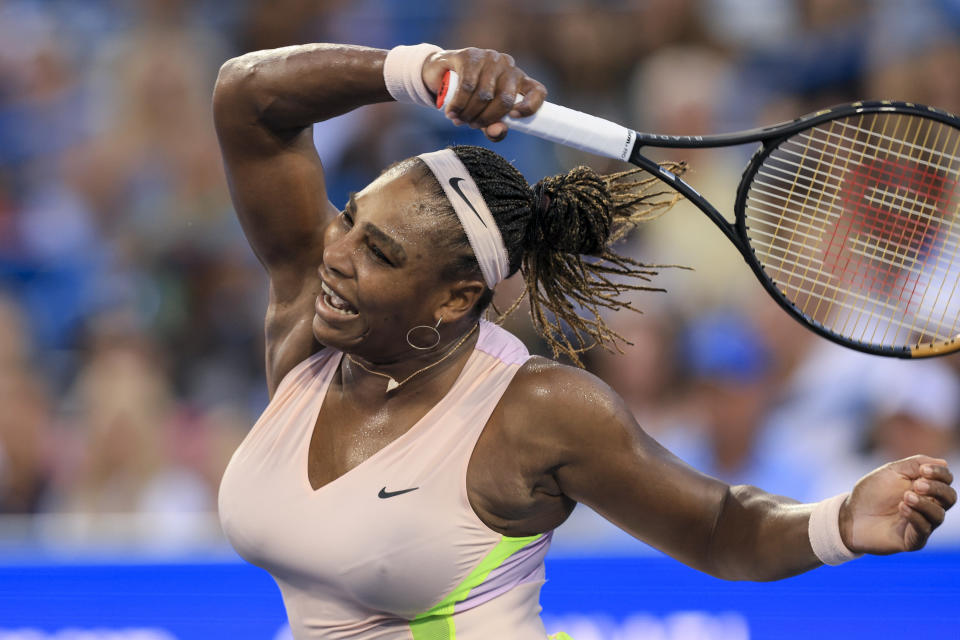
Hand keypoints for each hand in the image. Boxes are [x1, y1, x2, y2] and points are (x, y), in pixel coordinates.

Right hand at [422, 47, 545, 141]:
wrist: (439, 75)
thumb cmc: (468, 98)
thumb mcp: (483, 116)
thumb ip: (494, 128)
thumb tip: (498, 131)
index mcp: (519, 81)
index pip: (538, 91)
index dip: (531, 107)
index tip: (514, 118)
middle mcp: (508, 66)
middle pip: (506, 99)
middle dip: (486, 119)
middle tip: (472, 125)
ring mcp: (490, 58)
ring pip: (484, 95)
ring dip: (469, 113)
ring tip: (458, 119)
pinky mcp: (470, 55)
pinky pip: (468, 86)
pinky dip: (458, 104)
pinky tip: (451, 111)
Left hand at [841, 455, 955, 553]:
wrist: (850, 516)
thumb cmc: (871, 493)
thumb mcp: (891, 472)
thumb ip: (915, 464)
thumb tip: (943, 463)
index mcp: (925, 488)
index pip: (945, 480)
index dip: (940, 474)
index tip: (923, 470)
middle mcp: (928, 506)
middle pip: (949, 498)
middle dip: (937, 489)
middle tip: (918, 485)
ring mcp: (922, 523)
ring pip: (938, 515)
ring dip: (925, 504)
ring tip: (906, 497)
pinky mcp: (913, 540)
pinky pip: (924, 530)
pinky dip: (915, 517)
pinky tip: (902, 508)